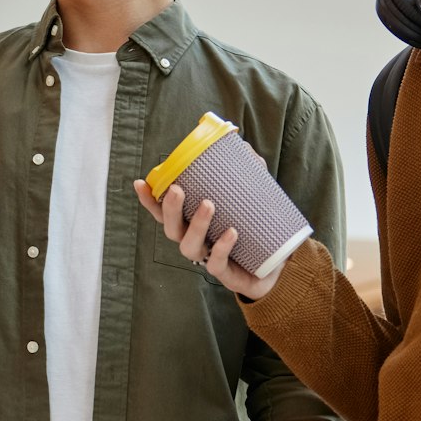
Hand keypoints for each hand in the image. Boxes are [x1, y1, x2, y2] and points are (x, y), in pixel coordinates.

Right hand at [133, 179, 281, 300]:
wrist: (279, 266)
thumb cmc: (256, 230)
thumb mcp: (252, 198)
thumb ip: (247, 173)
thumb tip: (241, 145)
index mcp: (193, 224)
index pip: (164, 212)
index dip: (150, 200)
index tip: (140, 182)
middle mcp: (196, 242)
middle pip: (171, 229)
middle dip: (170, 209)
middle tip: (177, 189)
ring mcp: (208, 260)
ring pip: (189, 247)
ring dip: (196, 225)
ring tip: (209, 205)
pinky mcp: (227, 275)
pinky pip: (217, 264)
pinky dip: (221, 248)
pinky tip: (231, 233)